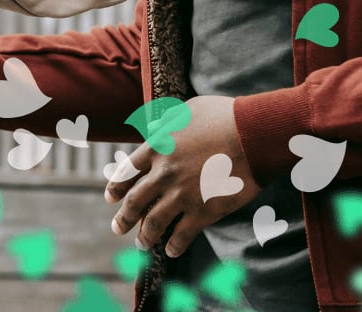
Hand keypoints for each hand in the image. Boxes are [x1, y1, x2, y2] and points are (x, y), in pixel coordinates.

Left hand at [104, 95, 262, 256]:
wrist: (250, 134)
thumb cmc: (222, 116)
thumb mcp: (186, 111)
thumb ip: (168, 123)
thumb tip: (156, 126)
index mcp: (157, 146)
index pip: (128, 171)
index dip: (117, 186)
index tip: (110, 198)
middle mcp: (164, 172)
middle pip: (135, 200)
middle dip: (123, 218)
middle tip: (117, 228)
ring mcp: (182, 194)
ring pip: (154, 222)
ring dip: (144, 236)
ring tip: (140, 245)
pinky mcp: (204, 211)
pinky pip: (183, 234)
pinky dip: (174, 245)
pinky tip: (171, 251)